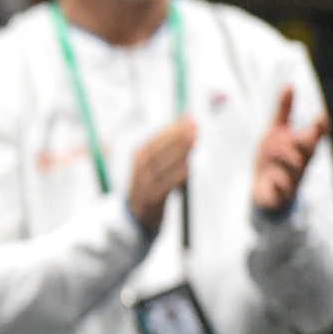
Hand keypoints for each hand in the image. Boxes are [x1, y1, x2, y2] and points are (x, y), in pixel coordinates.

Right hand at [126, 116, 196, 232]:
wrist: (138, 215)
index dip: (171, 129)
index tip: (188, 118)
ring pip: (159, 167)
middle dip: (175, 137)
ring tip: (193, 140)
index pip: (154, 140)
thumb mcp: (155, 163)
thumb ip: (169, 146)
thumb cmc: (152, 183)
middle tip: (194, 126)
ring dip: (177, 152)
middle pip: (155, 151)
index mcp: (139, 158)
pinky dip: (175, 176)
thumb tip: (188, 123)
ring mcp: (144, 186)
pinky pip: (164, 187)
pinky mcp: (152, 201)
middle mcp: (139, 171)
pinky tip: (188, 166)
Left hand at [254, 86, 330, 216]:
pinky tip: (274, 179)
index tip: (324, 115)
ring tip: (272, 151)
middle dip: (304, 140)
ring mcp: (292, 177)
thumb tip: (289, 84)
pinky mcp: (281, 193)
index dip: (321, 125)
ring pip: (295, 167)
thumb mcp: (276, 132)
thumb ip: (283, 110)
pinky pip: (282, 189)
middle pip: (309, 148)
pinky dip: (279, 184)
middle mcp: (301, 160)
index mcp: (303, 144)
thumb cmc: (272, 157)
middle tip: (299, 134)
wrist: (262, 189)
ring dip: (285, 158)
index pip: (317, 133)